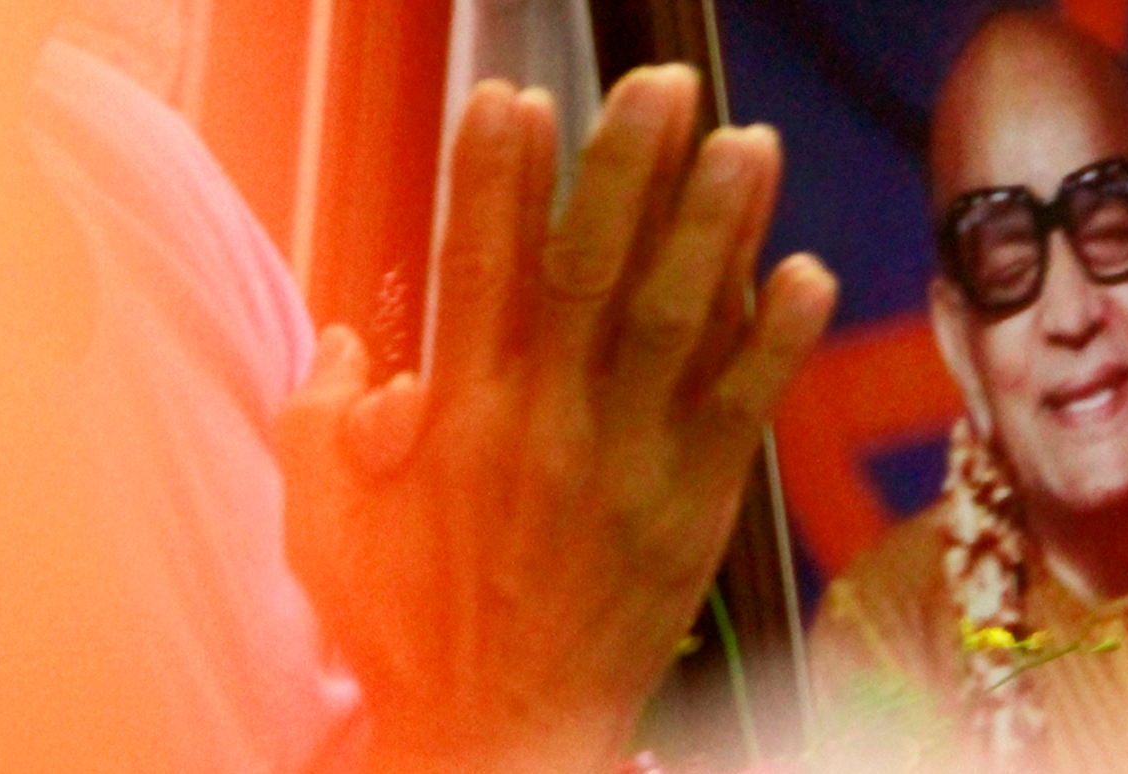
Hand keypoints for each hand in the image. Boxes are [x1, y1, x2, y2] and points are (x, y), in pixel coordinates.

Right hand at [277, 65, 834, 772]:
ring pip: (681, 320)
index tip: (514, 97)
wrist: (505, 729)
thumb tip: (353, 347)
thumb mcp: (327, 529)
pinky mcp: (695, 504)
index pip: (478, 270)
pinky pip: (744, 406)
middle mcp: (550, 426)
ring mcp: (631, 463)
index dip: (495, 178)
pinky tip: (804, 272)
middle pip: (593, 269)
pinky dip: (777, 339)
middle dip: (626, 166)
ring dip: (718, 226)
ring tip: (747, 143)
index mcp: (461, 419)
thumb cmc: (415, 627)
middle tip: (659, 85)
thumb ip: (322, 426)